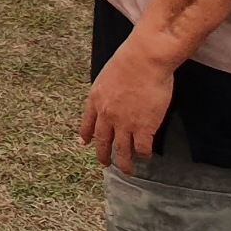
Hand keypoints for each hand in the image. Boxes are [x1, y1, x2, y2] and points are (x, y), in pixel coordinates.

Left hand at [80, 37, 175, 175]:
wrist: (144, 61)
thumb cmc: (129, 60)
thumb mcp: (107, 75)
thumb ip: (107, 89)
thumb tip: (111, 95)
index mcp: (96, 99)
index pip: (88, 123)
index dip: (86, 135)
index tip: (84, 143)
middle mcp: (107, 115)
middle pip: (102, 141)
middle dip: (103, 155)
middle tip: (105, 163)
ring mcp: (124, 123)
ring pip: (121, 150)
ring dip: (124, 163)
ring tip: (127, 171)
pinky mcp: (143, 127)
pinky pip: (141, 147)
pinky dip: (143, 155)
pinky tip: (145, 157)